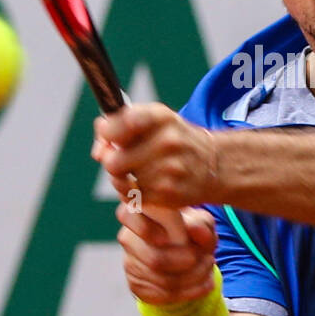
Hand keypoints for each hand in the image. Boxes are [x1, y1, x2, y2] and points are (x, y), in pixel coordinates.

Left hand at [91, 104, 218, 208]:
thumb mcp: (156, 120)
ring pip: (120, 181)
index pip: (122, 123)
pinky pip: (131, 197)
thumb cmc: (175, 140)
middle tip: (120, 161)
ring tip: (135, 173)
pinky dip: (132, 193)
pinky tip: (143, 186)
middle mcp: (167, 142)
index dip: (108, 133)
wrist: (215, 165)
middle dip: (111, 162)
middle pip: (113, 161)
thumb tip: (99, 144)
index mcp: (161, 118)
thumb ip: (121, 124)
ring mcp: (168, 170)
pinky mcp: (168, 195)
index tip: (109, 137)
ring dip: (122, 179)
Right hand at [116, 203, 217, 305]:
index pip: (127, 215)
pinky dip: (191, 291)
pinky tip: (205, 283)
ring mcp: (130, 263)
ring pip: (163, 280)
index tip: (174, 238)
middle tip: (209, 258)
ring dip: (195, 276)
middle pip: (154, 259)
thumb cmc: (193, 232)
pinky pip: (164, 294)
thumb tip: (193, 228)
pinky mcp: (136, 286)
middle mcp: (128, 237)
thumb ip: (200, 224)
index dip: (148, 230)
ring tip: (209, 267)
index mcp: (138, 212)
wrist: (190, 258)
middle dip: (189, 262)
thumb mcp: (203, 224)